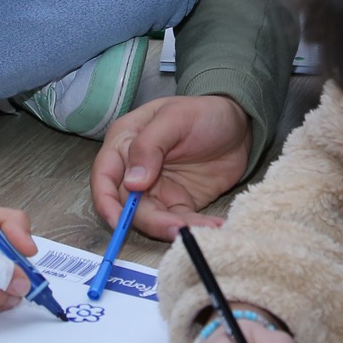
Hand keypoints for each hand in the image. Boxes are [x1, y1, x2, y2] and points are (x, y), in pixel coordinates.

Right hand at [91, 95, 249, 238]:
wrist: (238, 124)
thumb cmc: (203, 112)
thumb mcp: (175, 118)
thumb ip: (149, 145)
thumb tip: (132, 183)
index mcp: (124, 142)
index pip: (104, 175)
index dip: (106, 201)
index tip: (118, 221)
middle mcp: (134, 169)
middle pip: (127, 205)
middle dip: (150, 221)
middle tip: (178, 228)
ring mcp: (156, 188)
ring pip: (152, 218)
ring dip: (173, 228)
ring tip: (200, 230)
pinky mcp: (178, 202)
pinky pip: (179, 221)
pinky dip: (193, 227)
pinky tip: (212, 226)